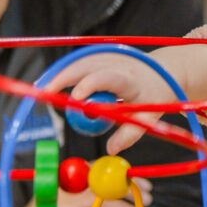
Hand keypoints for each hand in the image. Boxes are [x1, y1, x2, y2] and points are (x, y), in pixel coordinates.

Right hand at [0, 178, 152, 206]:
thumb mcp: (72, 192)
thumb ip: (93, 187)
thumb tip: (128, 187)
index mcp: (73, 175)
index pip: (105, 170)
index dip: (127, 176)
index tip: (146, 185)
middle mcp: (69, 185)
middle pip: (105, 184)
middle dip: (130, 191)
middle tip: (148, 201)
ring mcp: (62, 203)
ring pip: (98, 202)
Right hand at [46, 45, 206, 153]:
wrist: (165, 71)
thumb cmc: (157, 96)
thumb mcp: (150, 116)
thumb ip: (131, 133)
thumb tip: (111, 150)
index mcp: (131, 78)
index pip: (110, 77)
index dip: (91, 85)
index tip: (76, 99)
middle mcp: (118, 62)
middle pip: (86, 65)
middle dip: (63, 78)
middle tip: (43, 94)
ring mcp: (108, 56)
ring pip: (79, 61)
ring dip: (60, 74)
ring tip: (41, 90)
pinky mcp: (101, 56)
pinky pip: (79, 62)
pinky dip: (65, 73)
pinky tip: (50, 83)